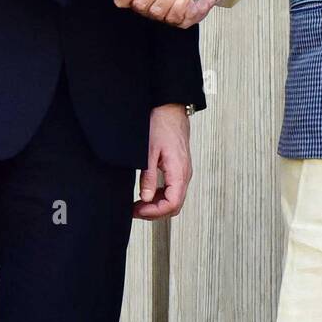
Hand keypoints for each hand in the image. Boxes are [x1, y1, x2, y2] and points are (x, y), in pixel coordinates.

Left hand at [133, 103, 191, 219]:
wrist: (170, 108)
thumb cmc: (162, 124)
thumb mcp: (149, 151)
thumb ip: (148, 177)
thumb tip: (145, 198)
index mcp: (179, 171)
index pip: (172, 204)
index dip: (154, 212)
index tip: (139, 210)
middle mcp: (184, 173)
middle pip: (175, 205)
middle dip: (155, 212)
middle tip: (136, 211)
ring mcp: (183, 171)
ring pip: (174, 198)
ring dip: (157, 205)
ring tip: (139, 203)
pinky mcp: (179, 167)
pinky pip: (173, 189)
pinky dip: (161, 195)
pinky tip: (148, 193)